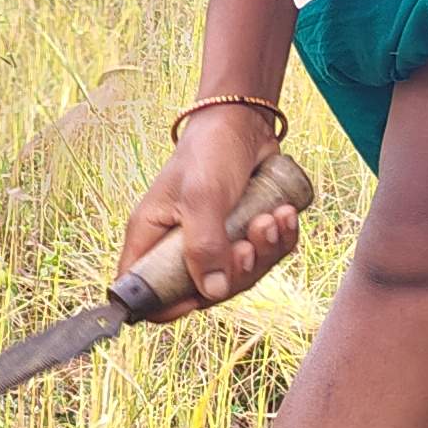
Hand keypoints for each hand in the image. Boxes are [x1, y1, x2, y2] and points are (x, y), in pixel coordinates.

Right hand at [119, 110, 301, 319]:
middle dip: (235, 274)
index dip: (163, 306)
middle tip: (248, 243)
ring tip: (273, 217)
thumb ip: (204, 245)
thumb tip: (213, 293)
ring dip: (264, 253)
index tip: (195, 300)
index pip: (142, 290)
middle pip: (202, 292)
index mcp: (151, 237)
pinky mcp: (243, 234)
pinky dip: (280, 241)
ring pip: (239, 277)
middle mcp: (178, 245)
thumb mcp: (203, 197)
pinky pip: (264, 257)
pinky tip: (284, 215)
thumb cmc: (209, 151)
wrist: (243, 121)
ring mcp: (213, 242)